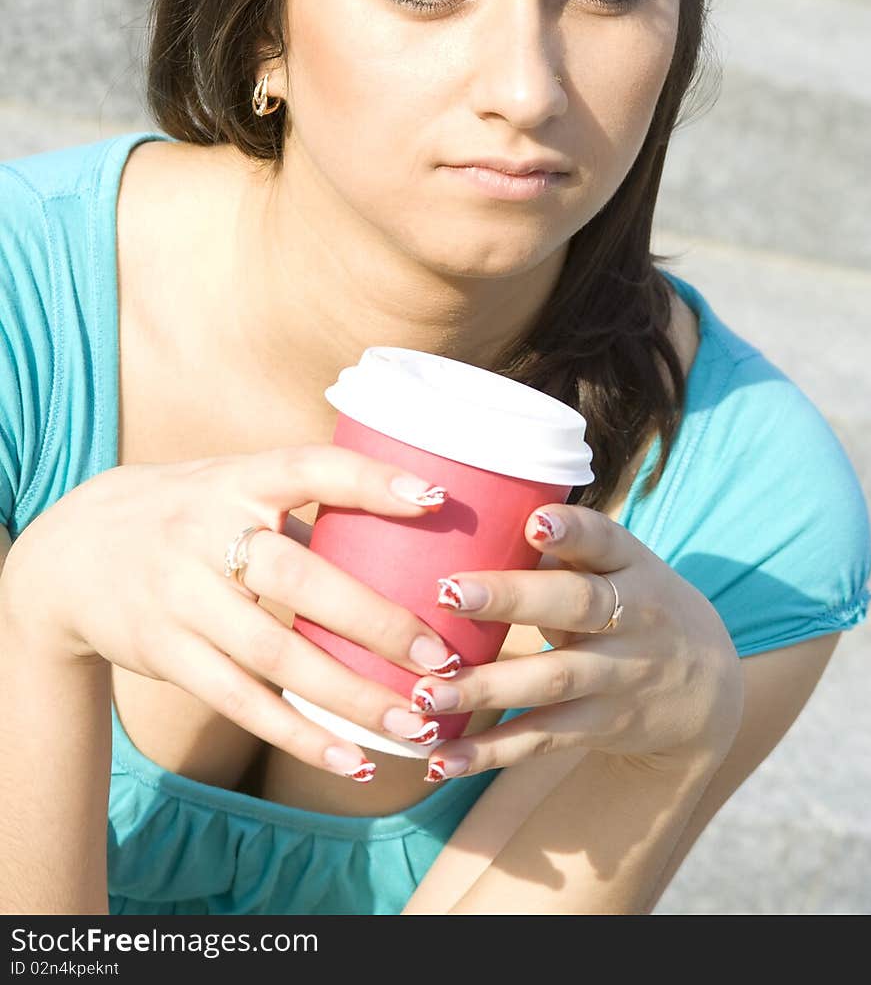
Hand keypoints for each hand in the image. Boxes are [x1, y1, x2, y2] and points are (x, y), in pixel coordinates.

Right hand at [1, 446, 461, 780]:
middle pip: (297, 581)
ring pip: (274, 656)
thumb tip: (409, 523)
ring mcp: (182, 598)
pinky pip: (240, 703)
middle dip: (374, 622)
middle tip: (439, 656)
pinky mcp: (167, 653)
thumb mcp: (230, 483)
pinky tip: (352, 760)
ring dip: (349, 696)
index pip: (308, 469)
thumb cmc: (184, 513)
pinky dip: (299, 735)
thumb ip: (302, 504)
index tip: (435, 501)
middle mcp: (205, 535)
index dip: (370, 482)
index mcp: (235, 480)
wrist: (71, 555)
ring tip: (414, 722)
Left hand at [411, 504, 744, 779]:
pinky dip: (489, 752)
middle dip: (511, 599)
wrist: (707, 690)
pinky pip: (541, 740)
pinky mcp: (600, 725)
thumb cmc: (633, 603)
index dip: (572, 531)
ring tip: (425, 693)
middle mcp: (631, 619)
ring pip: (550, 681)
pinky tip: (440, 760)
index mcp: (631, 566)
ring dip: (485, 689)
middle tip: (448, 592)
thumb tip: (475, 523)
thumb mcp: (620, 568)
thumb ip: (563, 549)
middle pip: (575, 606)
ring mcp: (618, 676)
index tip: (535, 521)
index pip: (605, 541)